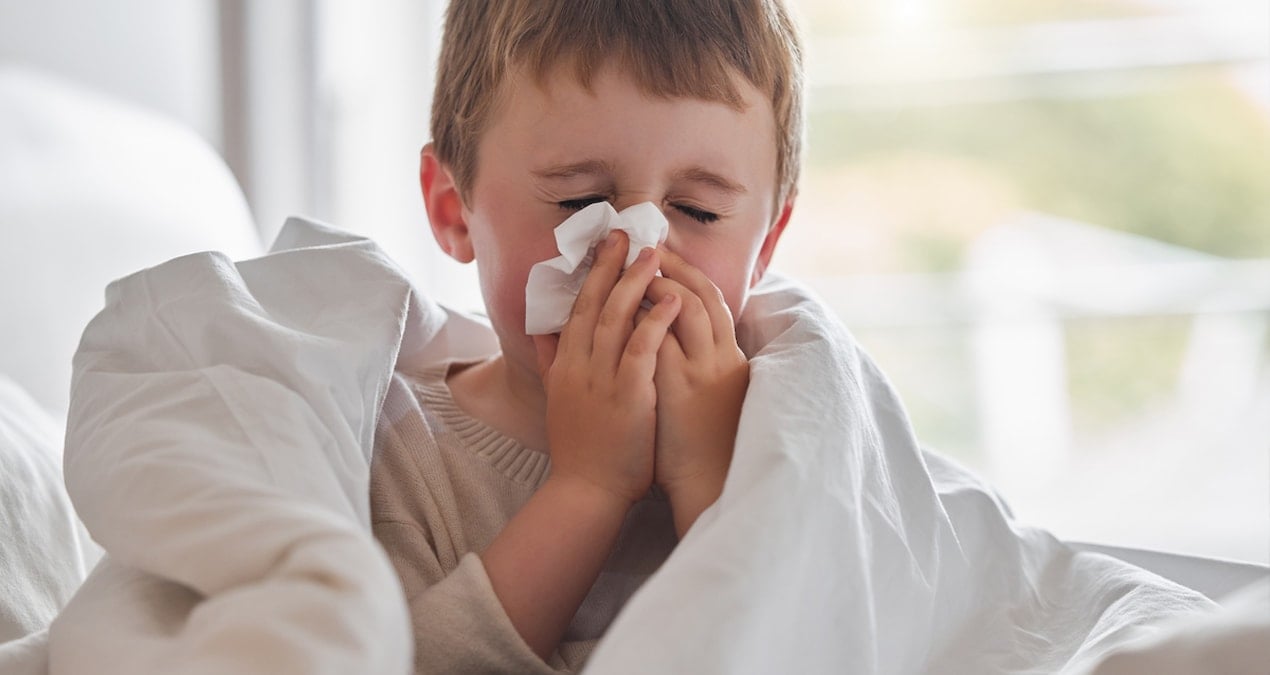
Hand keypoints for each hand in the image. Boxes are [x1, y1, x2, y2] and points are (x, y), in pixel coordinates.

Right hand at [533, 230, 681, 507]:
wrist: (586, 491)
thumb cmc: (580, 449)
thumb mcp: (556, 398)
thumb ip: (548, 361)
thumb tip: (540, 329)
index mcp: (565, 365)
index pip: (577, 308)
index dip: (592, 274)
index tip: (605, 246)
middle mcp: (580, 366)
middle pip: (594, 304)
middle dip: (610, 265)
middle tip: (625, 232)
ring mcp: (603, 379)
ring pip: (617, 319)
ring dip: (635, 282)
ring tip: (653, 254)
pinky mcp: (628, 395)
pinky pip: (642, 349)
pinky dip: (656, 321)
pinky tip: (672, 298)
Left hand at [643, 247, 748, 535]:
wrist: (710, 486)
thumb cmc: (705, 447)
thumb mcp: (709, 397)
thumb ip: (695, 365)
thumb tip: (669, 341)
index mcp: (727, 358)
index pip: (711, 300)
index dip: (688, 273)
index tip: (663, 253)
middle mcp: (720, 357)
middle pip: (702, 293)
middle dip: (674, 265)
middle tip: (646, 243)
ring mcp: (703, 370)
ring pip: (686, 309)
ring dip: (659, 282)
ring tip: (633, 263)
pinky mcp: (682, 386)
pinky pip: (663, 339)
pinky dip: (646, 318)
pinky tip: (626, 303)